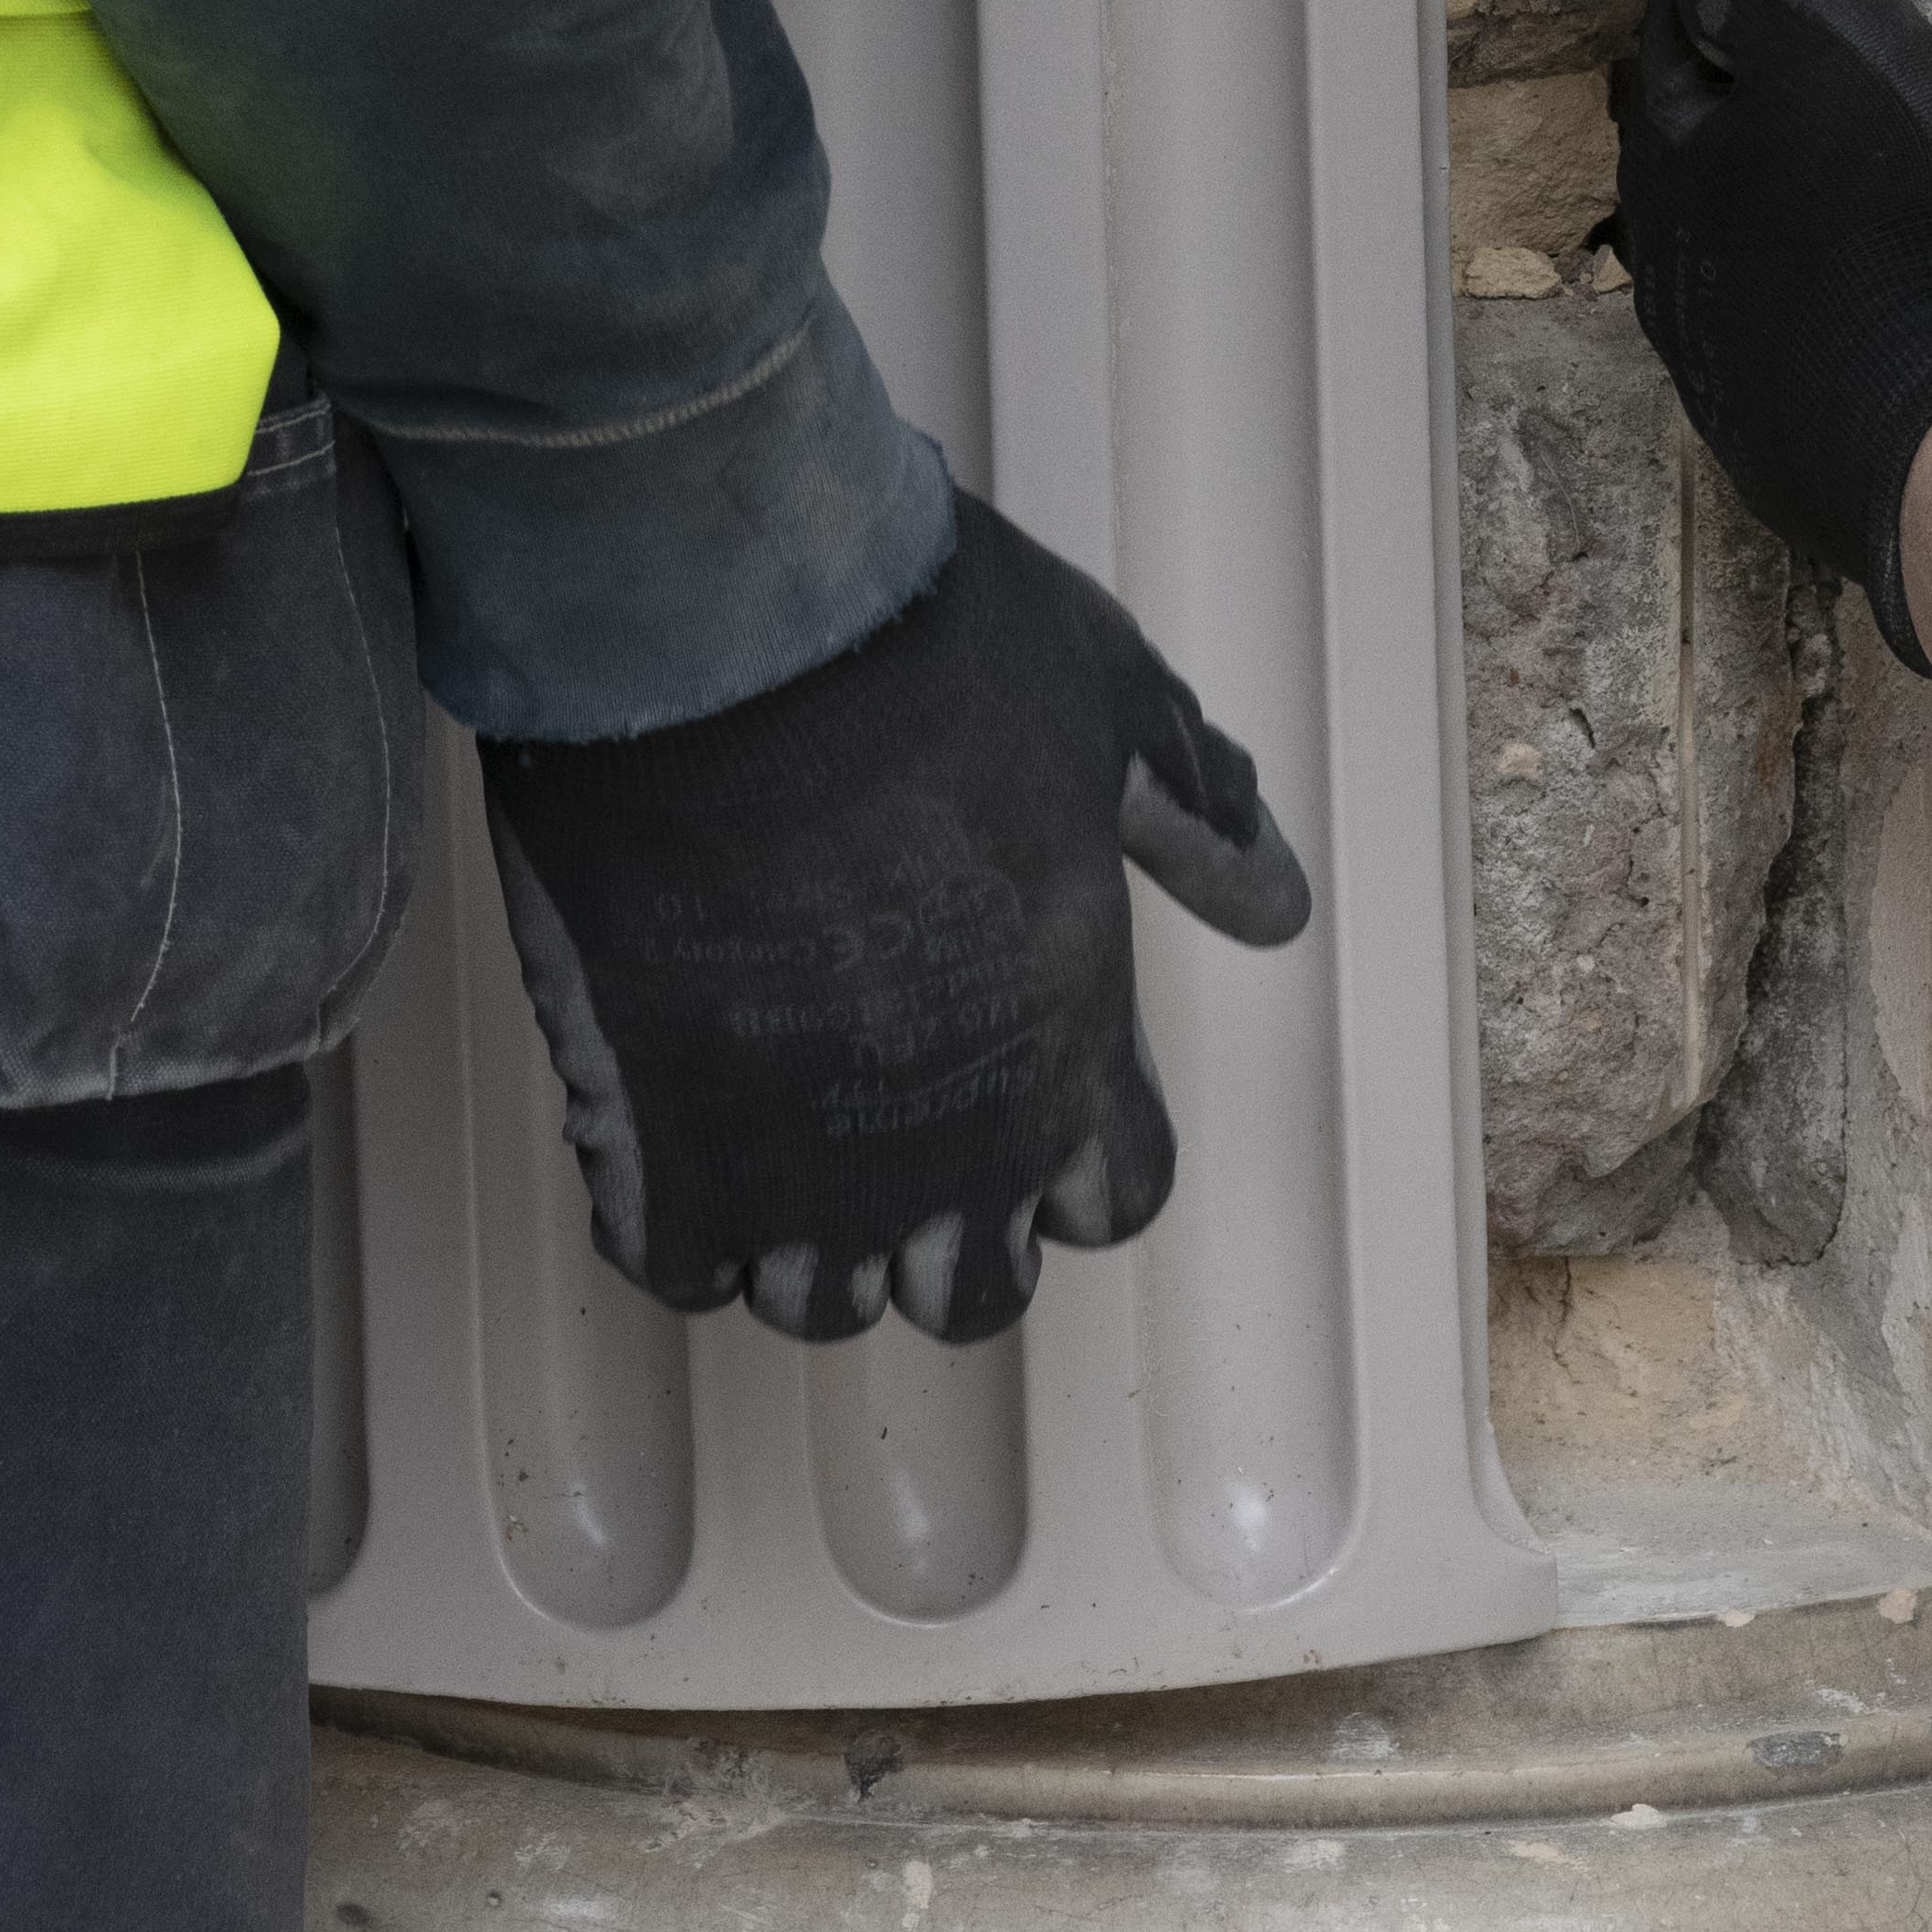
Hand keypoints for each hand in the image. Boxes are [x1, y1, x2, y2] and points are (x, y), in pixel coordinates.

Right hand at [476, 497, 1308, 1341]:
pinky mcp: (658, 1148)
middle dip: (945, 1236)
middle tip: (894, 1129)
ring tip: (774, 1139)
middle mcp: (948, 1139)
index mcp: (1067, 1044)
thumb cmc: (925, 653)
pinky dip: (675, 1222)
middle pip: (970, 1292)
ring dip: (805, 1238)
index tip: (1028, 1101)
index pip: (1110, 1200)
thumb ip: (1194, 814)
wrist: (726, 635)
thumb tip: (1273, 897)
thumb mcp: (1112, 701)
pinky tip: (669, 1139)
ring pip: (814, 1297)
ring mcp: (797, 1163)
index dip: (1074, 1161)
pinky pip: (674, 1264)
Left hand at [1604, 0, 1931, 672]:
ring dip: (1913, 148)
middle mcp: (1687, 270)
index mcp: (1667, 166)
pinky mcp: (1832, 425)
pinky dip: (1924, 243)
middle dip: (1861, 57)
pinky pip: (1872, 293)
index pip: (1687, 11)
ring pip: (1830, 207)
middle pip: (1768, 116)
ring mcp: (1756, 360)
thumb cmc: (1905, 231)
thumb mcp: (1826, 34)